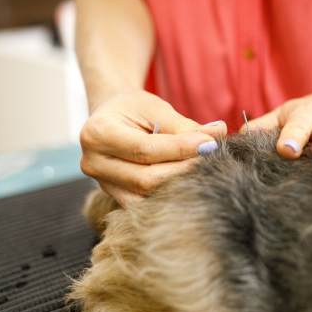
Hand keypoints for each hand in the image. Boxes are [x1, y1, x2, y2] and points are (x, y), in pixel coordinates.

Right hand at [80, 87, 226, 205]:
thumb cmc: (134, 108)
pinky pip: (146, 203)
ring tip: (204, 170)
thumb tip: (218, 134)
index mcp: (97, 134)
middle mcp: (93, 164)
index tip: (210, 144)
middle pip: (146, 179)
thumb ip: (184, 125)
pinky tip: (189, 182)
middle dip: (183, 170)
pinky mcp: (116, 197)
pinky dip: (170, 194)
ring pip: (147, 195)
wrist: (112, 118)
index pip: (145, 149)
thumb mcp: (155, 107)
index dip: (180, 149)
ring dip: (179, 185)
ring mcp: (103, 185)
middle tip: (213, 159)